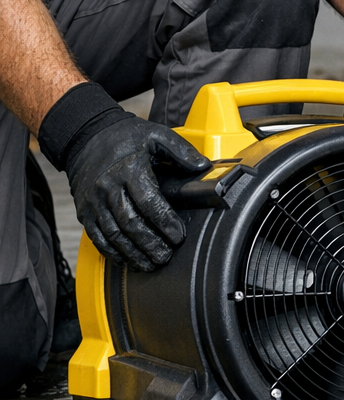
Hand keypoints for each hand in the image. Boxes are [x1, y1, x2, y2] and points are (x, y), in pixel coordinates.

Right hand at [67, 116, 210, 270]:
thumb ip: (181, 150)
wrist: (85, 136)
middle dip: (150, 244)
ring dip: (132, 253)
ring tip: (150, 263)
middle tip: (166, 256)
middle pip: (130, 223)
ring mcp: (93, 201)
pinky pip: (97, 236)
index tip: (178, 236)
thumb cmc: (124, 137)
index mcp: (128, 170)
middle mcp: (107, 187)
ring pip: (113, 234)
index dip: (164, 222)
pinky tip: (127, 260)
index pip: (148, 202)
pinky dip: (112, 252)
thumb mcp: (155, 135)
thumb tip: (202, 166)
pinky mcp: (84, 210)